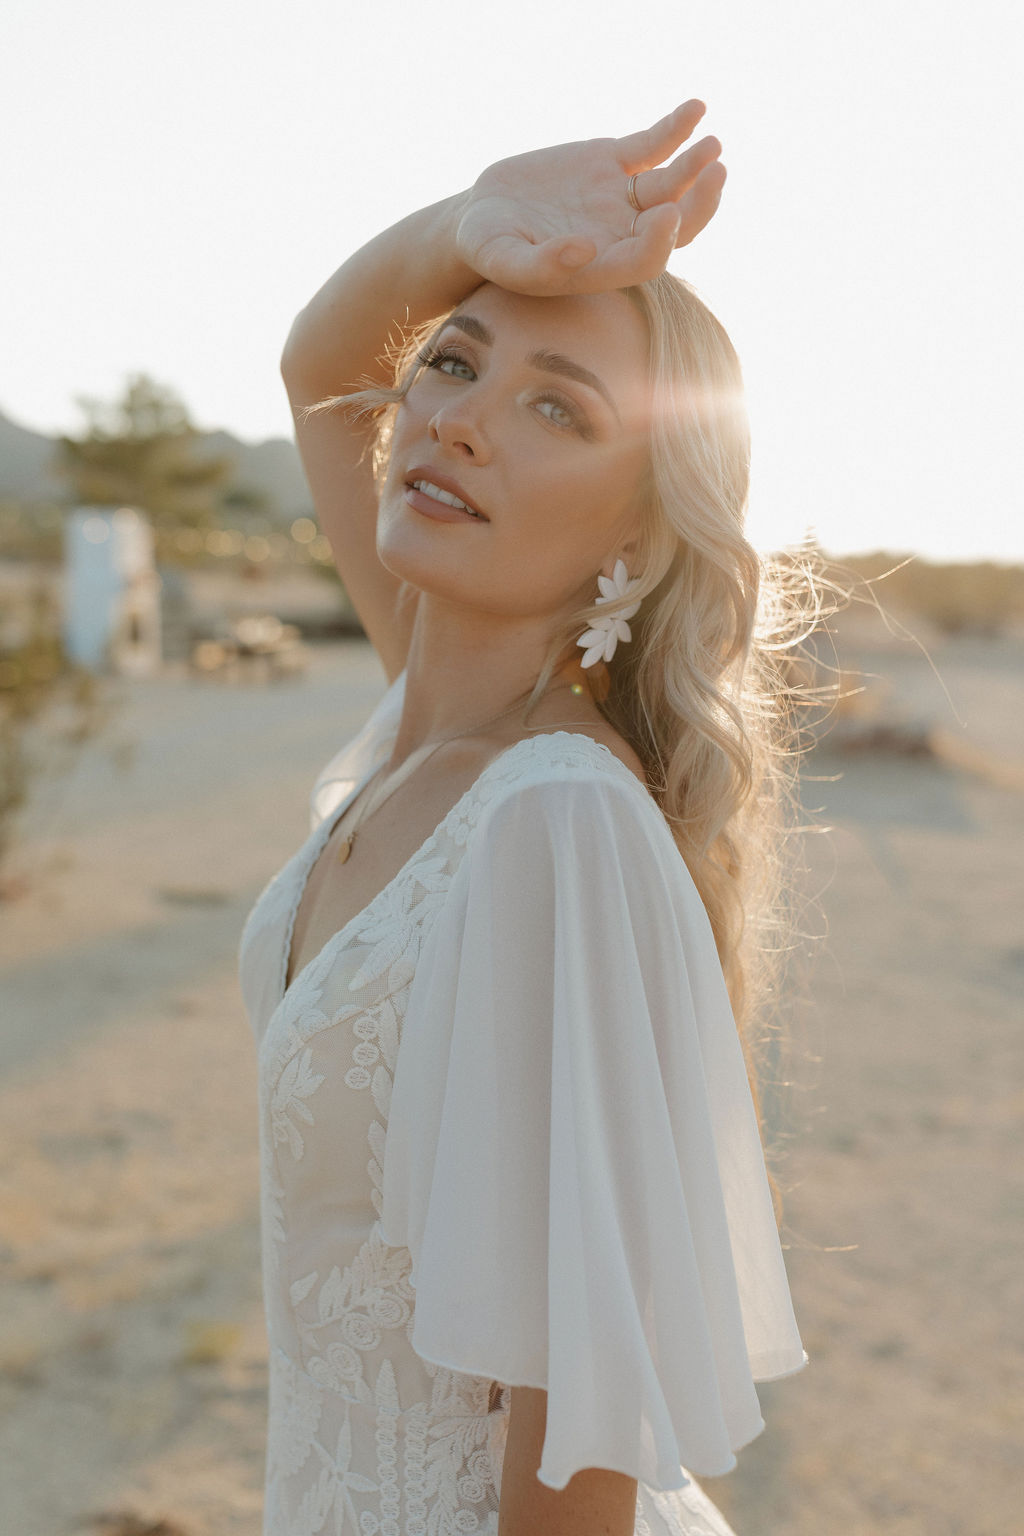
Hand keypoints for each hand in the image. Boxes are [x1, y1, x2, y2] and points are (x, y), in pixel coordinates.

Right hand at [454, 101, 725, 296]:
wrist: (481, 216)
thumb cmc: (489, 248)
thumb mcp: (503, 260)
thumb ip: (541, 264)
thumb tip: (585, 250)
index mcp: (603, 267)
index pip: (646, 259)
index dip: (661, 240)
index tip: (666, 214)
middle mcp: (621, 234)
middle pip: (676, 224)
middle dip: (700, 202)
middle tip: (716, 172)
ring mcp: (621, 198)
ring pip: (671, 183)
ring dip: (695, 164)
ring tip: (713, 145)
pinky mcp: (613, 162)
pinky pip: (653, 145)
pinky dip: (675, 128)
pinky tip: (696, 109)